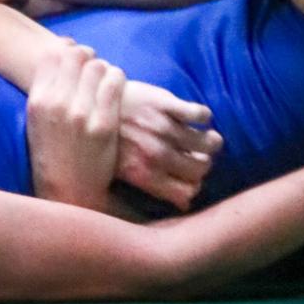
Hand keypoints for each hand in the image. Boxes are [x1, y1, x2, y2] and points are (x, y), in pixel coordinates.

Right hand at [26, 43, 124, 208]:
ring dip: (103, 68)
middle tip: (92, 68)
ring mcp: (81, 114)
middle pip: (77, 55)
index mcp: (37, 102)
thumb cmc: (52, 156)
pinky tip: (115, 88)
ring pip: (98, 65)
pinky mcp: (105, 124)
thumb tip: (64, 51)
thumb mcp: (36, 122)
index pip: (52, 55)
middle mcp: (56, 104)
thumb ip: (47, 89)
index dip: (66, 50)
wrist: (68, 193)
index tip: (74, 57)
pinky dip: (117, 79)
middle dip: (87, 57)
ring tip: (104, 80)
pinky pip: (115, 82)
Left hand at [114, 78, 222, 209]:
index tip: (193, 177)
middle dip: (204, 164)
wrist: (91, 99)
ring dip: (211, 141)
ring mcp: (162, 128)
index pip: (187, 191)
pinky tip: (199, 117)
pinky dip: (204, 116)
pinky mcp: (165, 103)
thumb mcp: (123, 171)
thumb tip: (186, 204)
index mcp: (144, 175)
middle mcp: (156, 154)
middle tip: (200, 157)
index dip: (194, 185)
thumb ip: (154, 188)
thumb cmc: (107, 138)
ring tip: (207, 137)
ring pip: (207, 143)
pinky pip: (199, 114)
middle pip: (200, 168)